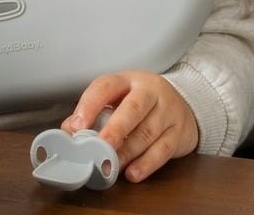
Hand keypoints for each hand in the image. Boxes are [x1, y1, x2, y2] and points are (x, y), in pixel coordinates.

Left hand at [61, 71, 198, 182]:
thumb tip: (69, 131)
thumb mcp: (117, 99)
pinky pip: (163, 150)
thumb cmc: (141, 102)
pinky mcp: (179, 132)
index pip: (106, 86)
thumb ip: (94, 112)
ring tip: (112, 164)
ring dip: (127, 152)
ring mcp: (167, 111)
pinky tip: (133, 172)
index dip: (90, 105)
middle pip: (132, 108)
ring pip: (147, 132)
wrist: (184, 102)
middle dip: (115, 129)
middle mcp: (149, 91)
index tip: (77, 126)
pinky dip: (146, 164)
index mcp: (126, 80)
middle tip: (100, 145)